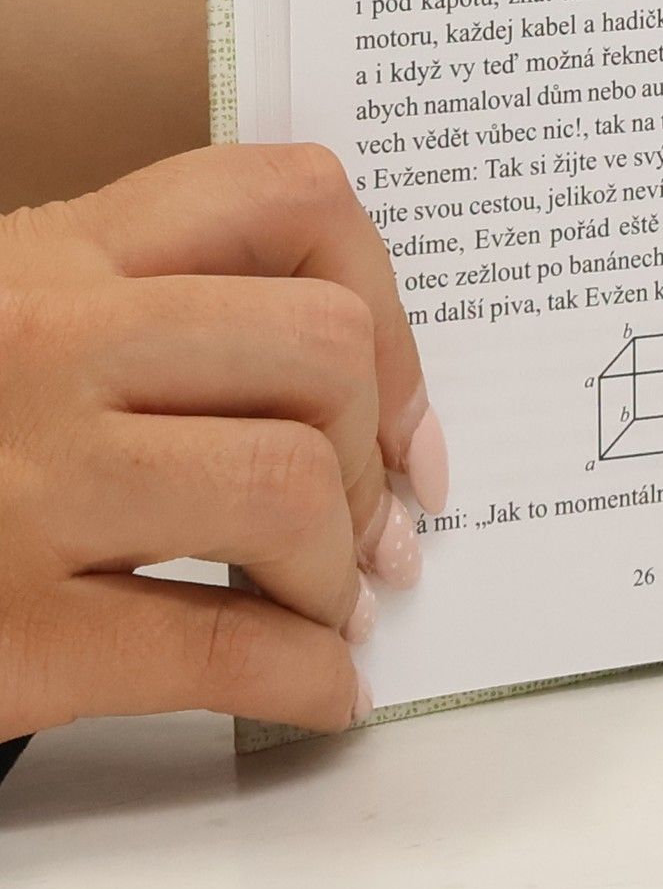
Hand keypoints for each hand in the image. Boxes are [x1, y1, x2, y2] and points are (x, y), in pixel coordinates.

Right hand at [0, 145, 449, 737]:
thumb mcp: (11, 312)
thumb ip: (152, 312)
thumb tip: (363, 403)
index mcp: (52, 252)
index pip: (286, 199)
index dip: (387, 304)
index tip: (398, 403)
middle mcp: (43, 343)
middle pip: (321, 347)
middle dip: (375, 449)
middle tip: (371, 519)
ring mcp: (23, 484)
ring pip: (289, 487)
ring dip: (338, 566)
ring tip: (321, 600)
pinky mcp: (5, 630)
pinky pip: (221, 646)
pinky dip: (306, 677)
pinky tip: (318, 688)